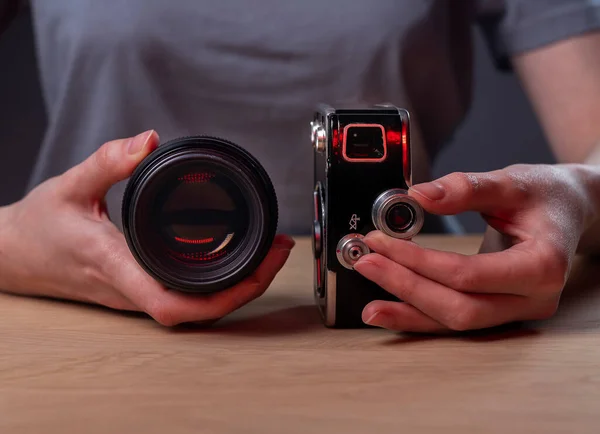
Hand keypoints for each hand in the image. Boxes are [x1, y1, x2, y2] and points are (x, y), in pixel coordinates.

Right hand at [0, 131, 293, 325]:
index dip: (224, 296)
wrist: (14, 254)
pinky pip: (184, 299)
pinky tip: (236, 263)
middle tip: (278, 250)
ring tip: (267, 255)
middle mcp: (131, 290)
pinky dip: (217, 286)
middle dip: (247, 288)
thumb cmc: (39, 227)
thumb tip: (147, 140)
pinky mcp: (137, 290)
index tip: (259, 267)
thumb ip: (108, 160)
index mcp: (117, 268)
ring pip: (196, 309)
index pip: (174, 305)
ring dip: (237, 288)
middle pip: (199, 312)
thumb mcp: (70, 185)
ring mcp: (135, 295)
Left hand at [354, 164, 594, 332]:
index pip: (468, 274)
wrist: (568, 209)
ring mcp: (516, 309)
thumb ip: (467, 187)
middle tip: (366, 263)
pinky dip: (422, 315)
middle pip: (459, 308)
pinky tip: (393, 308)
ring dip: (409, 311)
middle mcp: (532, 298)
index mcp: (542, 265)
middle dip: (406, 288)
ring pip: (456, 322)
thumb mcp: (513, 181)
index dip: (419, 262)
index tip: (382, 241)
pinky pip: (456, 318)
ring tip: (369, 306)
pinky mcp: (500, 309)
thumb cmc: (548, 196)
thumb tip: (417, 195)